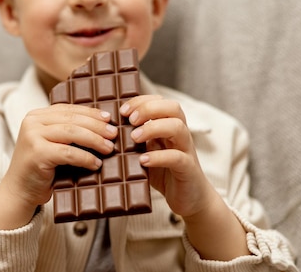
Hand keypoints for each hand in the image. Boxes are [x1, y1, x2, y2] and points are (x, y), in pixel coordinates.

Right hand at [0, 104, 116, 228]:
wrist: (19, 192)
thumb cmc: (41, 169)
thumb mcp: (53, 144)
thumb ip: (68, 132)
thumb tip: (103, 125)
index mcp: (36, 115)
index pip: (69, 109)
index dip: (91, 113)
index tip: (109, 119)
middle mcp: (32, 122)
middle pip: (72, 119)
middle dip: (97, 126)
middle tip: (114, 134)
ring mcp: (33, 136)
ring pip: (72, 132)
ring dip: (95, 140)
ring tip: (109, 148)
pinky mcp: (37, 153)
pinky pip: (68, 153)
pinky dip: (85, 158)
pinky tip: (96, 163)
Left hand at [119, 95, 214, 217]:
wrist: (190, 199)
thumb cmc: (164, 173)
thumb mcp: (148, 151)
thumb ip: (136, 139)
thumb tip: (110, 129)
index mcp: (171, 127)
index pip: (161, 102)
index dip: (142, 101)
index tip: (123, 111)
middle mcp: (181, 135)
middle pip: (174, 108)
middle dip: (149, 109)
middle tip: (130, 120)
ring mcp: (186, 151)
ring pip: (177, 127)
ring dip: (153, 128)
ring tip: (134, 138)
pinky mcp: (188, 169)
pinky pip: (177, 157)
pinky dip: (158, 157)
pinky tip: (143, 160)